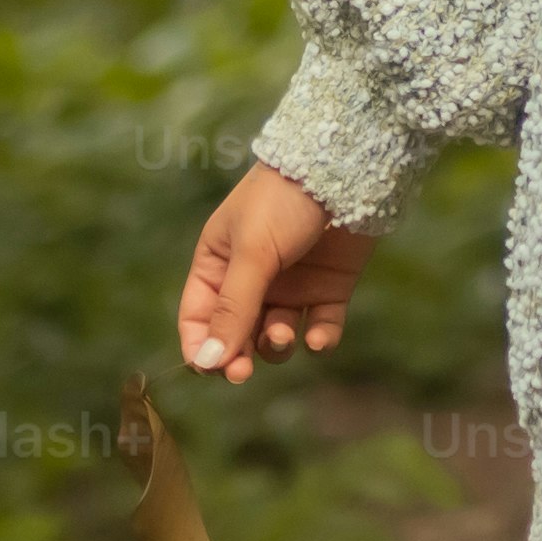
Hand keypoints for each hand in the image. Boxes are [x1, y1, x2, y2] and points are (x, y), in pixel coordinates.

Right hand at [178, 165, 369, 384]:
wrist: (344, 168)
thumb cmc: (283, 201)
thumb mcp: (252, 253)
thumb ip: (232, 308)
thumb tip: (206, 362)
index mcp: (218, 263)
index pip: (197, 317)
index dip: (200, 347)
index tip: (211, 369)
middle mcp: (252, 280)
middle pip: (236, 335)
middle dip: (238, 355)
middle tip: (243, 372)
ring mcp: (292, 286)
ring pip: (275, 337)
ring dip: (275, 344)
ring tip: (282, 333)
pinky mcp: (329, 289)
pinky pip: (320, 327)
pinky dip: (319, 339)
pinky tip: (318, 339)